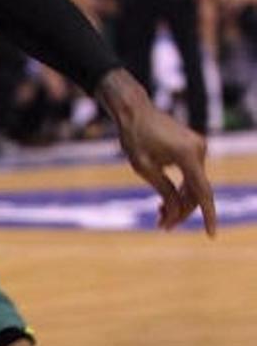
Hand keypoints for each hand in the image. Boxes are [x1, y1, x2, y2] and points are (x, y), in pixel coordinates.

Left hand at [98, 70, 216, 235]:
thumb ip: (164, 190)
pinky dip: (180, 188)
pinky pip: (190, 174)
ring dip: (179, 202)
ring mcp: (198, 148)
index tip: (211, 235)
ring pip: (194, 184)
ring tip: (159, 216)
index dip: (208, 216)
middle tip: (161, 226)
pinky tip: (163, 203)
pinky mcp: (192, 148)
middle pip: (196, 191)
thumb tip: (177, 212)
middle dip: (181, 211)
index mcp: (187, 155)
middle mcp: (199, 150)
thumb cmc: (134, 137)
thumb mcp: (144, 168)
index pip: (202, 192)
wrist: (133, 110)